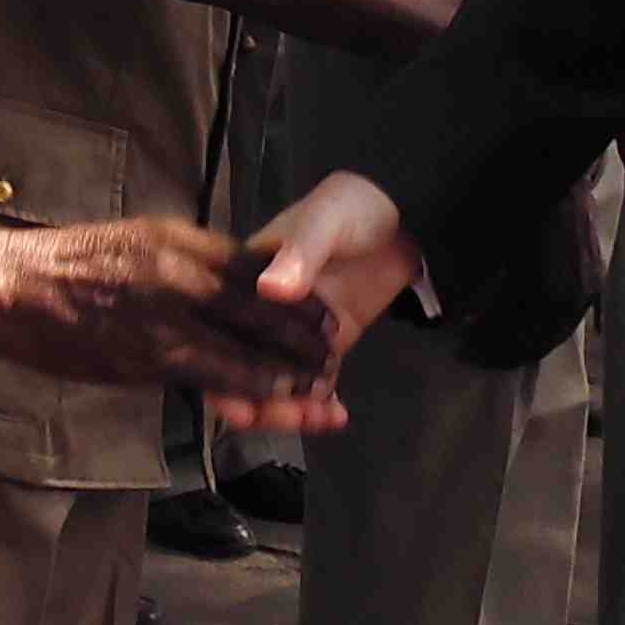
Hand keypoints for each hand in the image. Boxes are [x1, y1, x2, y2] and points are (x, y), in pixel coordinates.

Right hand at [10, 218, 344, 426]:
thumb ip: (179, 260)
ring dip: (287, 363)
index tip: (321, 305)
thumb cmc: (67, 267)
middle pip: (262, 300)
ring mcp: (166, 312)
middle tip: (335, 346)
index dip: (294, 289)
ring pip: (245, 340)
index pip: (254, 263)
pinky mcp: (148, 354)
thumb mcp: (134, 242)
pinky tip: (274, 397)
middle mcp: (180, 270)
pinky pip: (213, 372)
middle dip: (303, 328)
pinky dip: (250, 385)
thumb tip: (216, 277)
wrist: (14, 287)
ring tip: (319, 380)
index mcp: (178, 239)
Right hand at [230, 173, 424, 427]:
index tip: (236, 406)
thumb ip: (299, 254)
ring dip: (293, 410)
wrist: (406, 213)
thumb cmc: (353, 207)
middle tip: (292, 417)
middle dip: (262, 403)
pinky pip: (314, 385)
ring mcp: (295, 334)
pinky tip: (337, 416)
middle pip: (245, 371)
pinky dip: (321, 406)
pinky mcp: (327, 346)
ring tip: (321, 417)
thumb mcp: (324, 220)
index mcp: (244, 281)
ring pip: (279, 385)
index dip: (221, 374)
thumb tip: (269, 288)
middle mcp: (260, 314)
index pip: (218, 332)